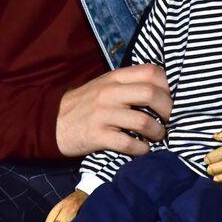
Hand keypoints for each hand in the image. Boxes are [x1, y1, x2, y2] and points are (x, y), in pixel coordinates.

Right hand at [55, 63, 171, 156]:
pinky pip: (127, 143)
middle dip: (167, 109)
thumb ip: (128, 84)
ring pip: (143, 121)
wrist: (52, 122)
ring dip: (157, 132)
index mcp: (115, 77)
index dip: (167, 85)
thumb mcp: (105, 85)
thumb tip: (162, 91)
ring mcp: (103, 114)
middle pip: (151, 94)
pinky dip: (141, 148)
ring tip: (158, 136)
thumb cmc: (86, 104)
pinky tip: (143, 149)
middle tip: (168, 119)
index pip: (151, 72)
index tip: (169, 98)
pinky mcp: (97, 135)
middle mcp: (110, 92)